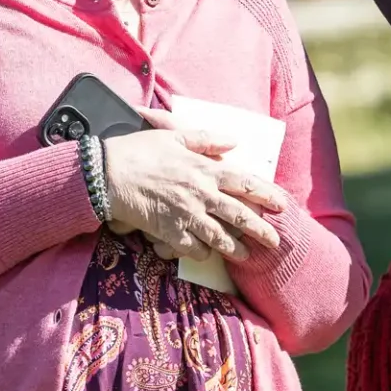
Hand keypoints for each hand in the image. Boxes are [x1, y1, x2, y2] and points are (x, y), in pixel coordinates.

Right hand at [100, 109, 287, 261]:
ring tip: (246, 255)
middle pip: (239, 215)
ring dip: (235, 248)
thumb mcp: (175, 136)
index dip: (266, 195)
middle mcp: (201, 194)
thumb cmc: (140, 151)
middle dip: (260, 230)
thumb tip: (233, 141)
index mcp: (205, 169)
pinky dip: (202, 253)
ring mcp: (186, 215)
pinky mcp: (170, 232)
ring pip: (219, 237)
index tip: (281, 205)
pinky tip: (206, 254)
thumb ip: (206, 139)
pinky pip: (193, 248)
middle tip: (275, 241)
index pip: (244, 182)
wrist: (109, 174)